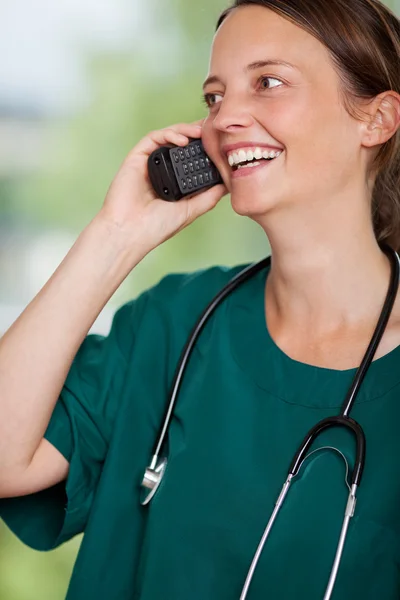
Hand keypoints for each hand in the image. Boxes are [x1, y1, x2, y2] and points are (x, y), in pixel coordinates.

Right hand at [98, 120, 227, 251]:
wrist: (131, 233)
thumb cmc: (155, 228)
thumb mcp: (191, 210)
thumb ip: (209, 196)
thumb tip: (228, 185)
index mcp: (174, 182)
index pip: (191, 159)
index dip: (205, 148)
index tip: (221, 142)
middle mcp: (162, 171)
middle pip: (180, 143)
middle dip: (198, 133)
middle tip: (213, 128)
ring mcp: (149, 163)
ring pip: (168, 137)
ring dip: (186, 130)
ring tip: (201, 131)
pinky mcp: (136, 158)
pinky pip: (153, 138)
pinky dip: (169, 133)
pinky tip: (183, 139)